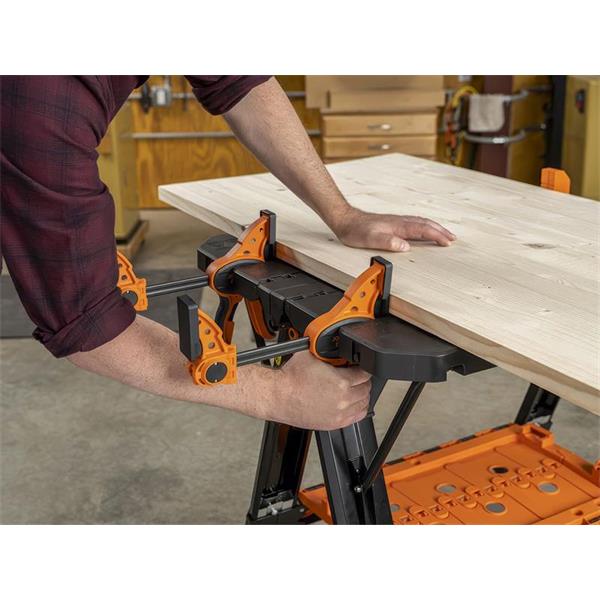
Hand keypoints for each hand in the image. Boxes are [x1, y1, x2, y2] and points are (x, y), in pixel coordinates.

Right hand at [262, 351, 370, 430]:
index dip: (362, 368)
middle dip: (362, 381)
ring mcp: (339, 414)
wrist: (278, 396)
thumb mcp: (312, 354)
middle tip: (355, 377)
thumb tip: (337, 347)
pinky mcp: (333, 423)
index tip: (358, 367)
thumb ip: (329, 351)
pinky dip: (357, 409)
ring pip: (363, 404)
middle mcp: (343, 400)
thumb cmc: (290, 378)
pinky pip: (356, 417)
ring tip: (354, 389)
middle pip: (366, 389)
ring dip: (361, 395)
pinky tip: (352, 403)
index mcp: (341, 382)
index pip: (364, 374)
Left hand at [332, 207, 455, 251]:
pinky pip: (414, 223)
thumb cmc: (356, 231)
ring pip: (421, 223)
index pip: (423, 230)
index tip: (448, 242)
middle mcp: (400, 222)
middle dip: (440, 231)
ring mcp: (397, 221)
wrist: (345, 220)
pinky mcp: (393, 223)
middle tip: (453, 238)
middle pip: (425, 224)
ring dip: (434, 228)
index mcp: (398, 226)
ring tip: (444, 234)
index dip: (437, 236)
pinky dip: (424, 227)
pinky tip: (423, 230)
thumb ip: (387, 242)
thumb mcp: (370, 239)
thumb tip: (405, 246)